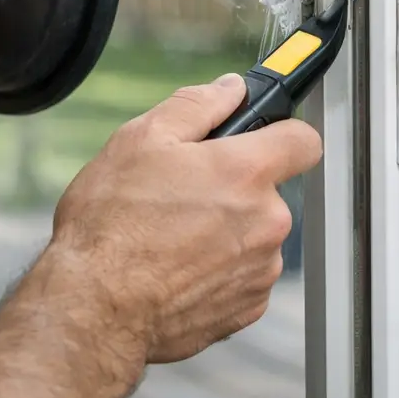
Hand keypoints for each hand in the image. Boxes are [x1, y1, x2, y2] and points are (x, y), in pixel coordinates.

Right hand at [47, 74, 320, 363]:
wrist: (95, 308)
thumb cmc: (111, 226)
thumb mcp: (140, 140)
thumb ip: (196, 105)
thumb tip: (230, 89)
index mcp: (246, 173)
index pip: (303, 140)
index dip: (281, 133)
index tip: (258, 138)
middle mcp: (266, 223)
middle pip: (268, 191)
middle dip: (232, 187)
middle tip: (180, 193)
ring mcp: (260, 270)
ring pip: (254, 235)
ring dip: (224, 232)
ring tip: (169, 237)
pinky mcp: (246, 308)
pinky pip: (242, 275)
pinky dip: (217, 270)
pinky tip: (174, 268)